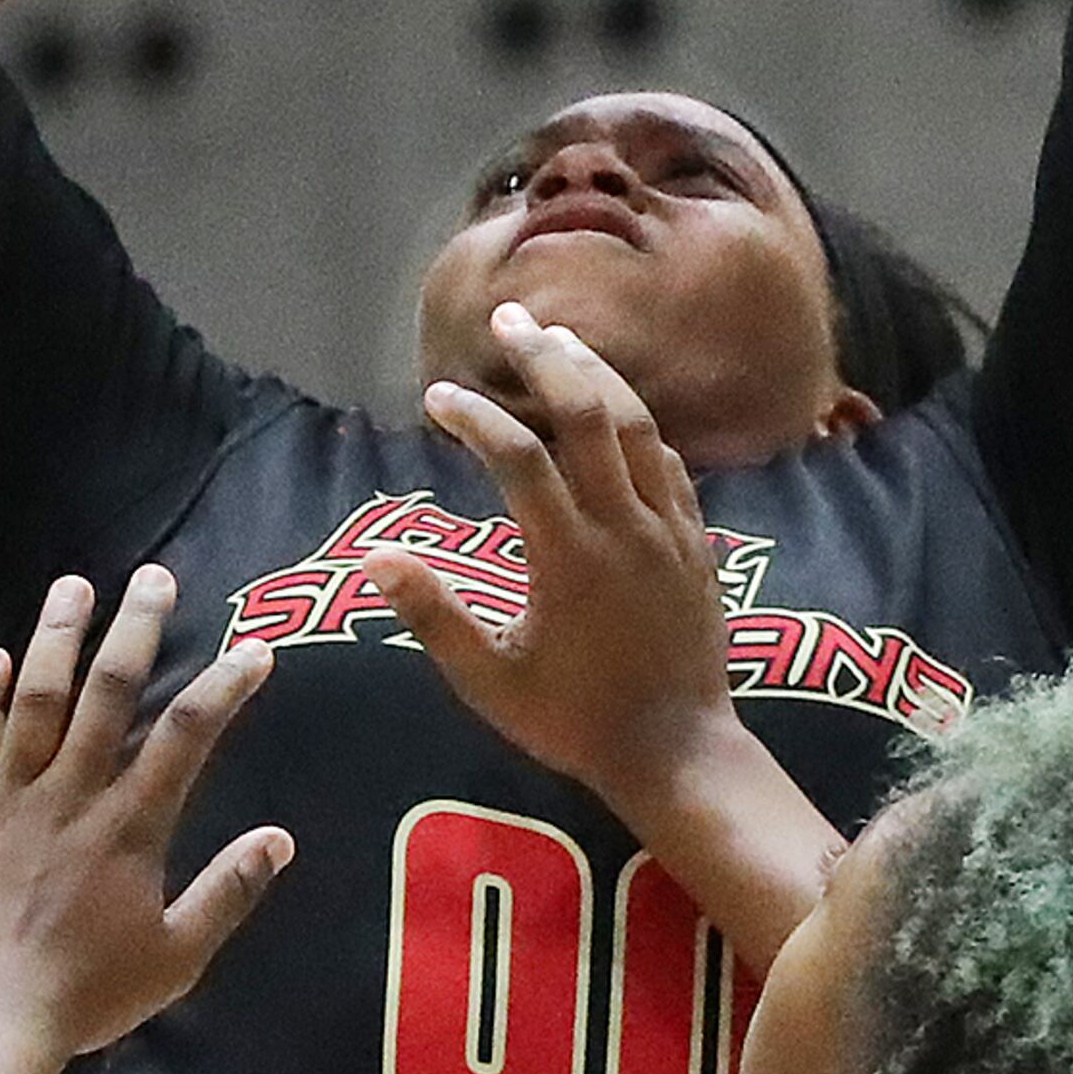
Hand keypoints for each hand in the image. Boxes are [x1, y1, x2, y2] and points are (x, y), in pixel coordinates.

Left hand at [0, 571, 291, 1065]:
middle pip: (107, 695)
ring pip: (34, 702)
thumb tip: (280, 838)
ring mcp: (6, 802)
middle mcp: (69, 797)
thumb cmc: (87, 997)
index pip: (187, 738)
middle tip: (153, 578)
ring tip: (74, 586)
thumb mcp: (177, 956)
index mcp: (129, 828)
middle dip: (135, 631)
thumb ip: (228, 892)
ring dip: (56, 638)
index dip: (223, 687)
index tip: (254, 650)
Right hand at [365, 308, 740, 804]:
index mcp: (569, 558)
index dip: (475, 417)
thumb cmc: (573, 723)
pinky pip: (670, 464)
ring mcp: (670, 531)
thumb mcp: (489, 681)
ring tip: (558, 340)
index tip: (438, 398)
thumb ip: (433, 615)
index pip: (518, 459)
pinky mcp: (698, 544)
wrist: (680, 754)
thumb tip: (374, 556)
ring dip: (597, 375)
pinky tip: (616, 411)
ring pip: (637, 427)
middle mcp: (624, 529)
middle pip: (588, 414)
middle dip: (545, 359)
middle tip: (508, 319)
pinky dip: (637, 426)